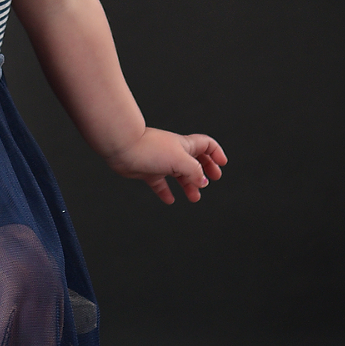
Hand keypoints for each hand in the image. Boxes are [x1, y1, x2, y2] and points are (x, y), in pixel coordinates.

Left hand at [109, 128, 226, 203]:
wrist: (122, 147)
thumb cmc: (150, 149)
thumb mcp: (180, 160)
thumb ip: (194, 171)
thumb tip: (202, 182)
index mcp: (184, 145)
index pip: (206, 145)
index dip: (216, 153)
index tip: (222, 165)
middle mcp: (173, 152)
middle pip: (194, 161)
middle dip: (204, 171)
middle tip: (211, 181)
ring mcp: (160, 162)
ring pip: (179, 175)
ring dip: (188, 185)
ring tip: (194, 198)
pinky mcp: (148, 171)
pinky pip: (160, 183)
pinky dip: (166, 192)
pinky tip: (170, 200)